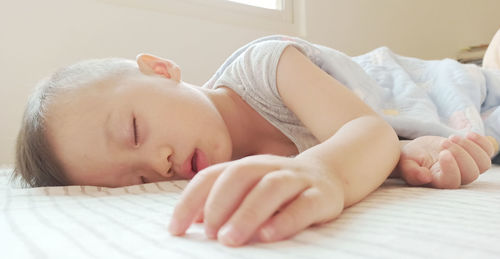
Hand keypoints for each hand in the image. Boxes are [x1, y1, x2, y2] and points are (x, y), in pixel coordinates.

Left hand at [168, 154, 344, 245]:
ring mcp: (296, 179)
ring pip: (271, 188)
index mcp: (247, 166)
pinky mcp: (321, 196)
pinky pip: (304, 205)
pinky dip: (285, 220)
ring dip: (247, 213)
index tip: (175, 229)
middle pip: (240, 175)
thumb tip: (196, 221)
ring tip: (229, 240)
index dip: (190, 201)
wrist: (330, 174)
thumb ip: (224, 202)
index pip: (212, 176)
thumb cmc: (280, 189)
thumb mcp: (251, 190)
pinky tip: (268, 236)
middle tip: (209, 235)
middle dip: (219, 204)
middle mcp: (269, 167)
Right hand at [397, 133, 495, 188]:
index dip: (451, 168)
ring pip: (483, 164)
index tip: (442, 152)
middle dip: (460, 154)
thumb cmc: (409, 159)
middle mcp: (456, 178)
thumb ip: (411, 172)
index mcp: (438, 181)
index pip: (453, 182)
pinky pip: (488, 152)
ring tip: (452, 137)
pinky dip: (482, 142)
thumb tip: (425, 177)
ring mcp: (467, 167)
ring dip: (470, 148)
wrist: (417, 151)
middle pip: (471, 174)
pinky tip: (468, 134)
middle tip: (443, 142)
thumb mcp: (404, 163)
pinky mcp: (473, 156)